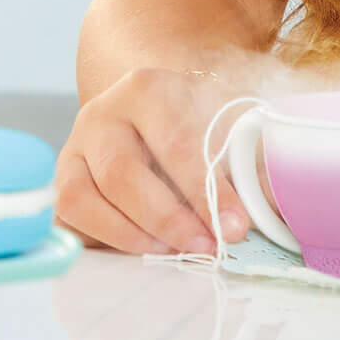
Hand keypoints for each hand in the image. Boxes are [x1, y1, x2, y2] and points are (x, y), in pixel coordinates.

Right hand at [55, 68, 250, 255]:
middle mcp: (101, 113)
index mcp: (146, 88)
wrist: (150, 115)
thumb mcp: (228, 129)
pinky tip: (142, 246)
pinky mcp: (62, 180)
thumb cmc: (195, 125)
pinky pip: (69, 217)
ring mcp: (74, 148)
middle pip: (123, 173)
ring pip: (85, 197)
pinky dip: (104, 239)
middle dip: (169, 219)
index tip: (235, 227)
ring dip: (133, 235)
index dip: (206, 190)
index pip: (175, 142)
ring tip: (175, 251)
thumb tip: (277, 205)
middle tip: (207, 247)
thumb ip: (251, 164)